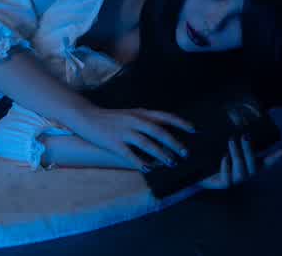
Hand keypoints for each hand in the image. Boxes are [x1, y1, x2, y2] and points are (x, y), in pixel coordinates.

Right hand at [70, 106, 195, 170]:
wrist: (87, 117)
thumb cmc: (111, 118)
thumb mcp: (131, 114)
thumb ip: (147, 121)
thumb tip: (165, 134)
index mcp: (140, 113)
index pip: (164, 116)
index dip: (180, 123)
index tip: (194, 130)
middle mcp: (134, 120)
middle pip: (158, 131)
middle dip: (174, 142)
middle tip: (185, 153)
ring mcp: (124, 131)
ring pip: (146, 143)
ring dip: (161, 154)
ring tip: (171, 162)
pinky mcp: (113, 142)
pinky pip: (129, 154)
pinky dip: (140, 161)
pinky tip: (148, 168)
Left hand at [197, 134, 281, 189]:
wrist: (198, 172)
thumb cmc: (213, 156)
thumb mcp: (223, 144)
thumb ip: (232, 135)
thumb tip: (237, 115)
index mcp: (248, 164)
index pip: (266, 163)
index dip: (276, 158)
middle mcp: (244, 173)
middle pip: (253, 166)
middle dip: (250, 150)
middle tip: (244, 136)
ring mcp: (235, 180)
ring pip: (242, 172)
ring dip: (238, 155)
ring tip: (231, 141)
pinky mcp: (223, 184)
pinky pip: (228, 179)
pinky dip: (227, 168)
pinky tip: (224, 158)